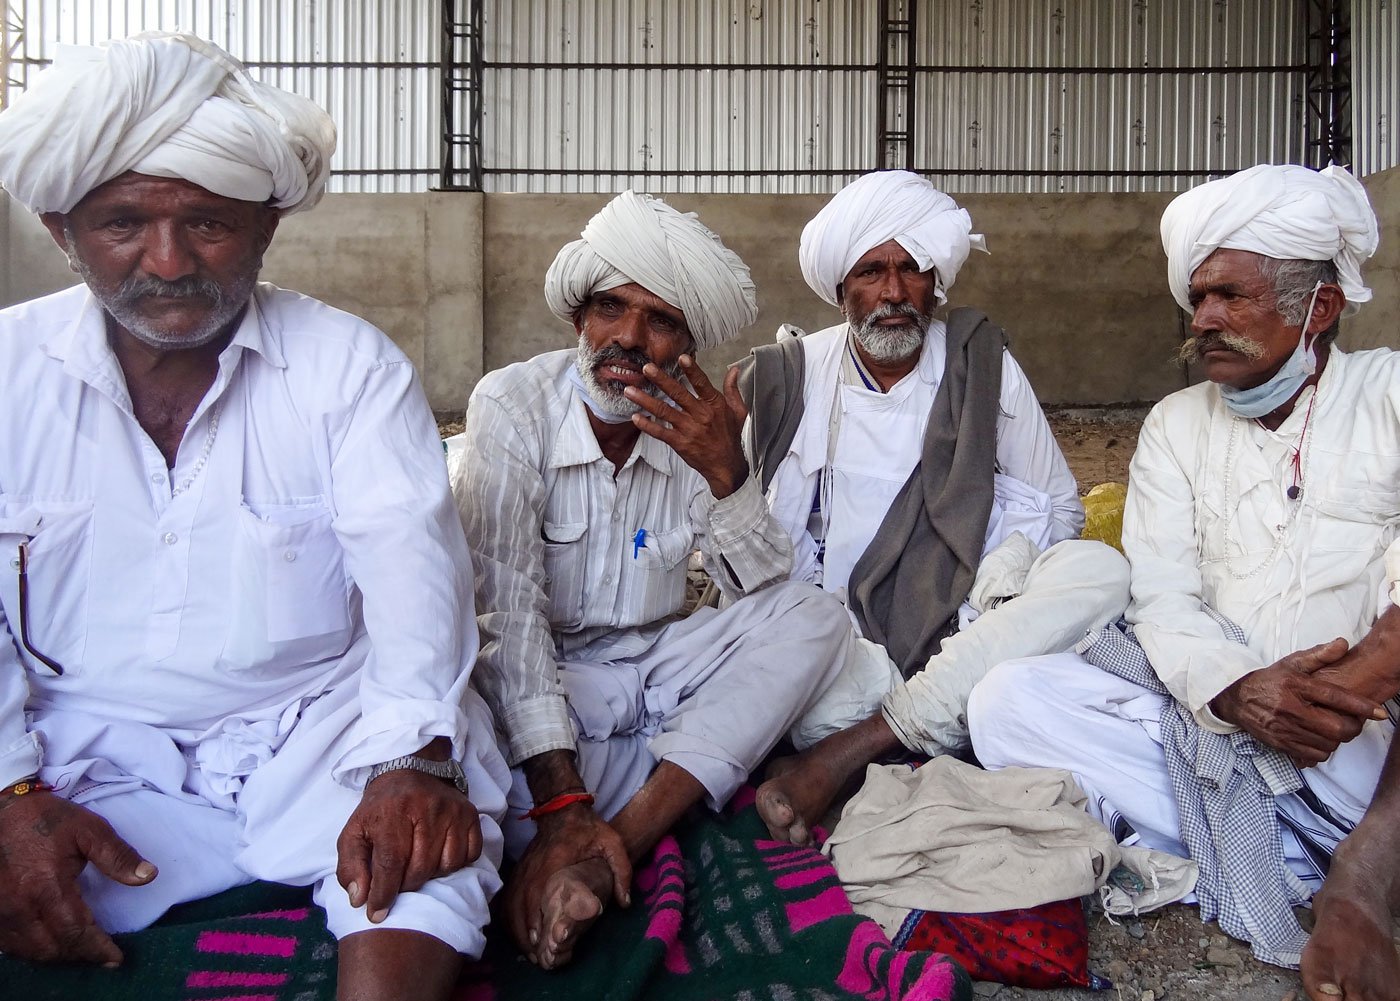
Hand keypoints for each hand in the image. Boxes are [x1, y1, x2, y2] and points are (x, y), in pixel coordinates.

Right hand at [0, 790, 155, 964]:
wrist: (1, 810)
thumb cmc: (47, 819)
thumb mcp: (90, 829)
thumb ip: (118, 856)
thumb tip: (148, 876)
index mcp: (46, 886)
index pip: (75, 932)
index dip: (97, 949)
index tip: (116, 957)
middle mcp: (20, 906)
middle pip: (53, 948)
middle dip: (81, 954)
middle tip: (102, 953)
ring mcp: (2, 913)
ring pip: (32, 950)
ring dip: (59, 955)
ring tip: (82, 949)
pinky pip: (13, 944)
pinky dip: (35, 949)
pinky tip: (51, 941)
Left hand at [336, 769, 481, 923]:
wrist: (410, 772)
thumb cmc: (381, 809)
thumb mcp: (354, 832)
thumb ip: (351, 867)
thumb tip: (360, 900)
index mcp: (393, 812)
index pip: (391, 863)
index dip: (383, 893)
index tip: (376, 913)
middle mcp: (427, 808)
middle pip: (420, 869)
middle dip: (405, 885)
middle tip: (397, 881)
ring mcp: (453, 811)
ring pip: (447, 866)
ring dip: (430, 875)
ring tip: (417, 865)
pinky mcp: (471, 815)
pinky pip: (469, 855)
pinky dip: (454, 863)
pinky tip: (438, 856)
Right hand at [504, 802, 630, 959]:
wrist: (563, 809)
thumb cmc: (589, 828)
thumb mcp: (612, 843)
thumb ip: (621, 870)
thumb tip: (625, 903)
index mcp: (554, 860)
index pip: (537, 891)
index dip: (535, 917)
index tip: (540, 939)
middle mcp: (533, 867)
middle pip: (520, 904)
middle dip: (525, 933)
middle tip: (537, 956)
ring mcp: (523, 869)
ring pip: (511, 904)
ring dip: (516, 929)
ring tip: (529, 952)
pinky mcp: (518, 872)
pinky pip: (507, 899)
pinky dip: (510, 919)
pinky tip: (519, 935)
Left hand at [625, 355, 749, 497]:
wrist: (727, 466)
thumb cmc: (731, 437)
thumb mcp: (739, 411)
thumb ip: (733, 389)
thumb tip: (734, 370)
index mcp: (714, 405)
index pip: (702, 384)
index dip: (692, 370)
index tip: (682, 357)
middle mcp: (701, 415)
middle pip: (678, 394)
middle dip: (661, 380)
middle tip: (647, 368)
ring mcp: (689, 430)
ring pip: (664, 411)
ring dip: (645, 400)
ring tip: (630, 390)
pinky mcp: (680, 443)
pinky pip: (660, 432)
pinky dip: (647, 425)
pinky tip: (635, 417)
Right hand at [1209, 638, 1384, 764]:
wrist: (1236, 698)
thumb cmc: (1269, 680)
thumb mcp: (1291, 663)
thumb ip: (1319, 655)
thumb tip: (1343, 643)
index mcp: (1295, 685)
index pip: (1334, 697)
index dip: (1360, 706)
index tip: (1379, 712)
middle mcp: (1290, 708)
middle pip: (1335, 728)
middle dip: (1351, 728)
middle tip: (1352, 722)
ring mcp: (1284, 728)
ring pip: (1327, 744)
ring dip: (1336, 739)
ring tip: (1333, 729)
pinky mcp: (1280, 743)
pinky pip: (1312, 755)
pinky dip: (1322, 750)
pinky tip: (1319, 739)